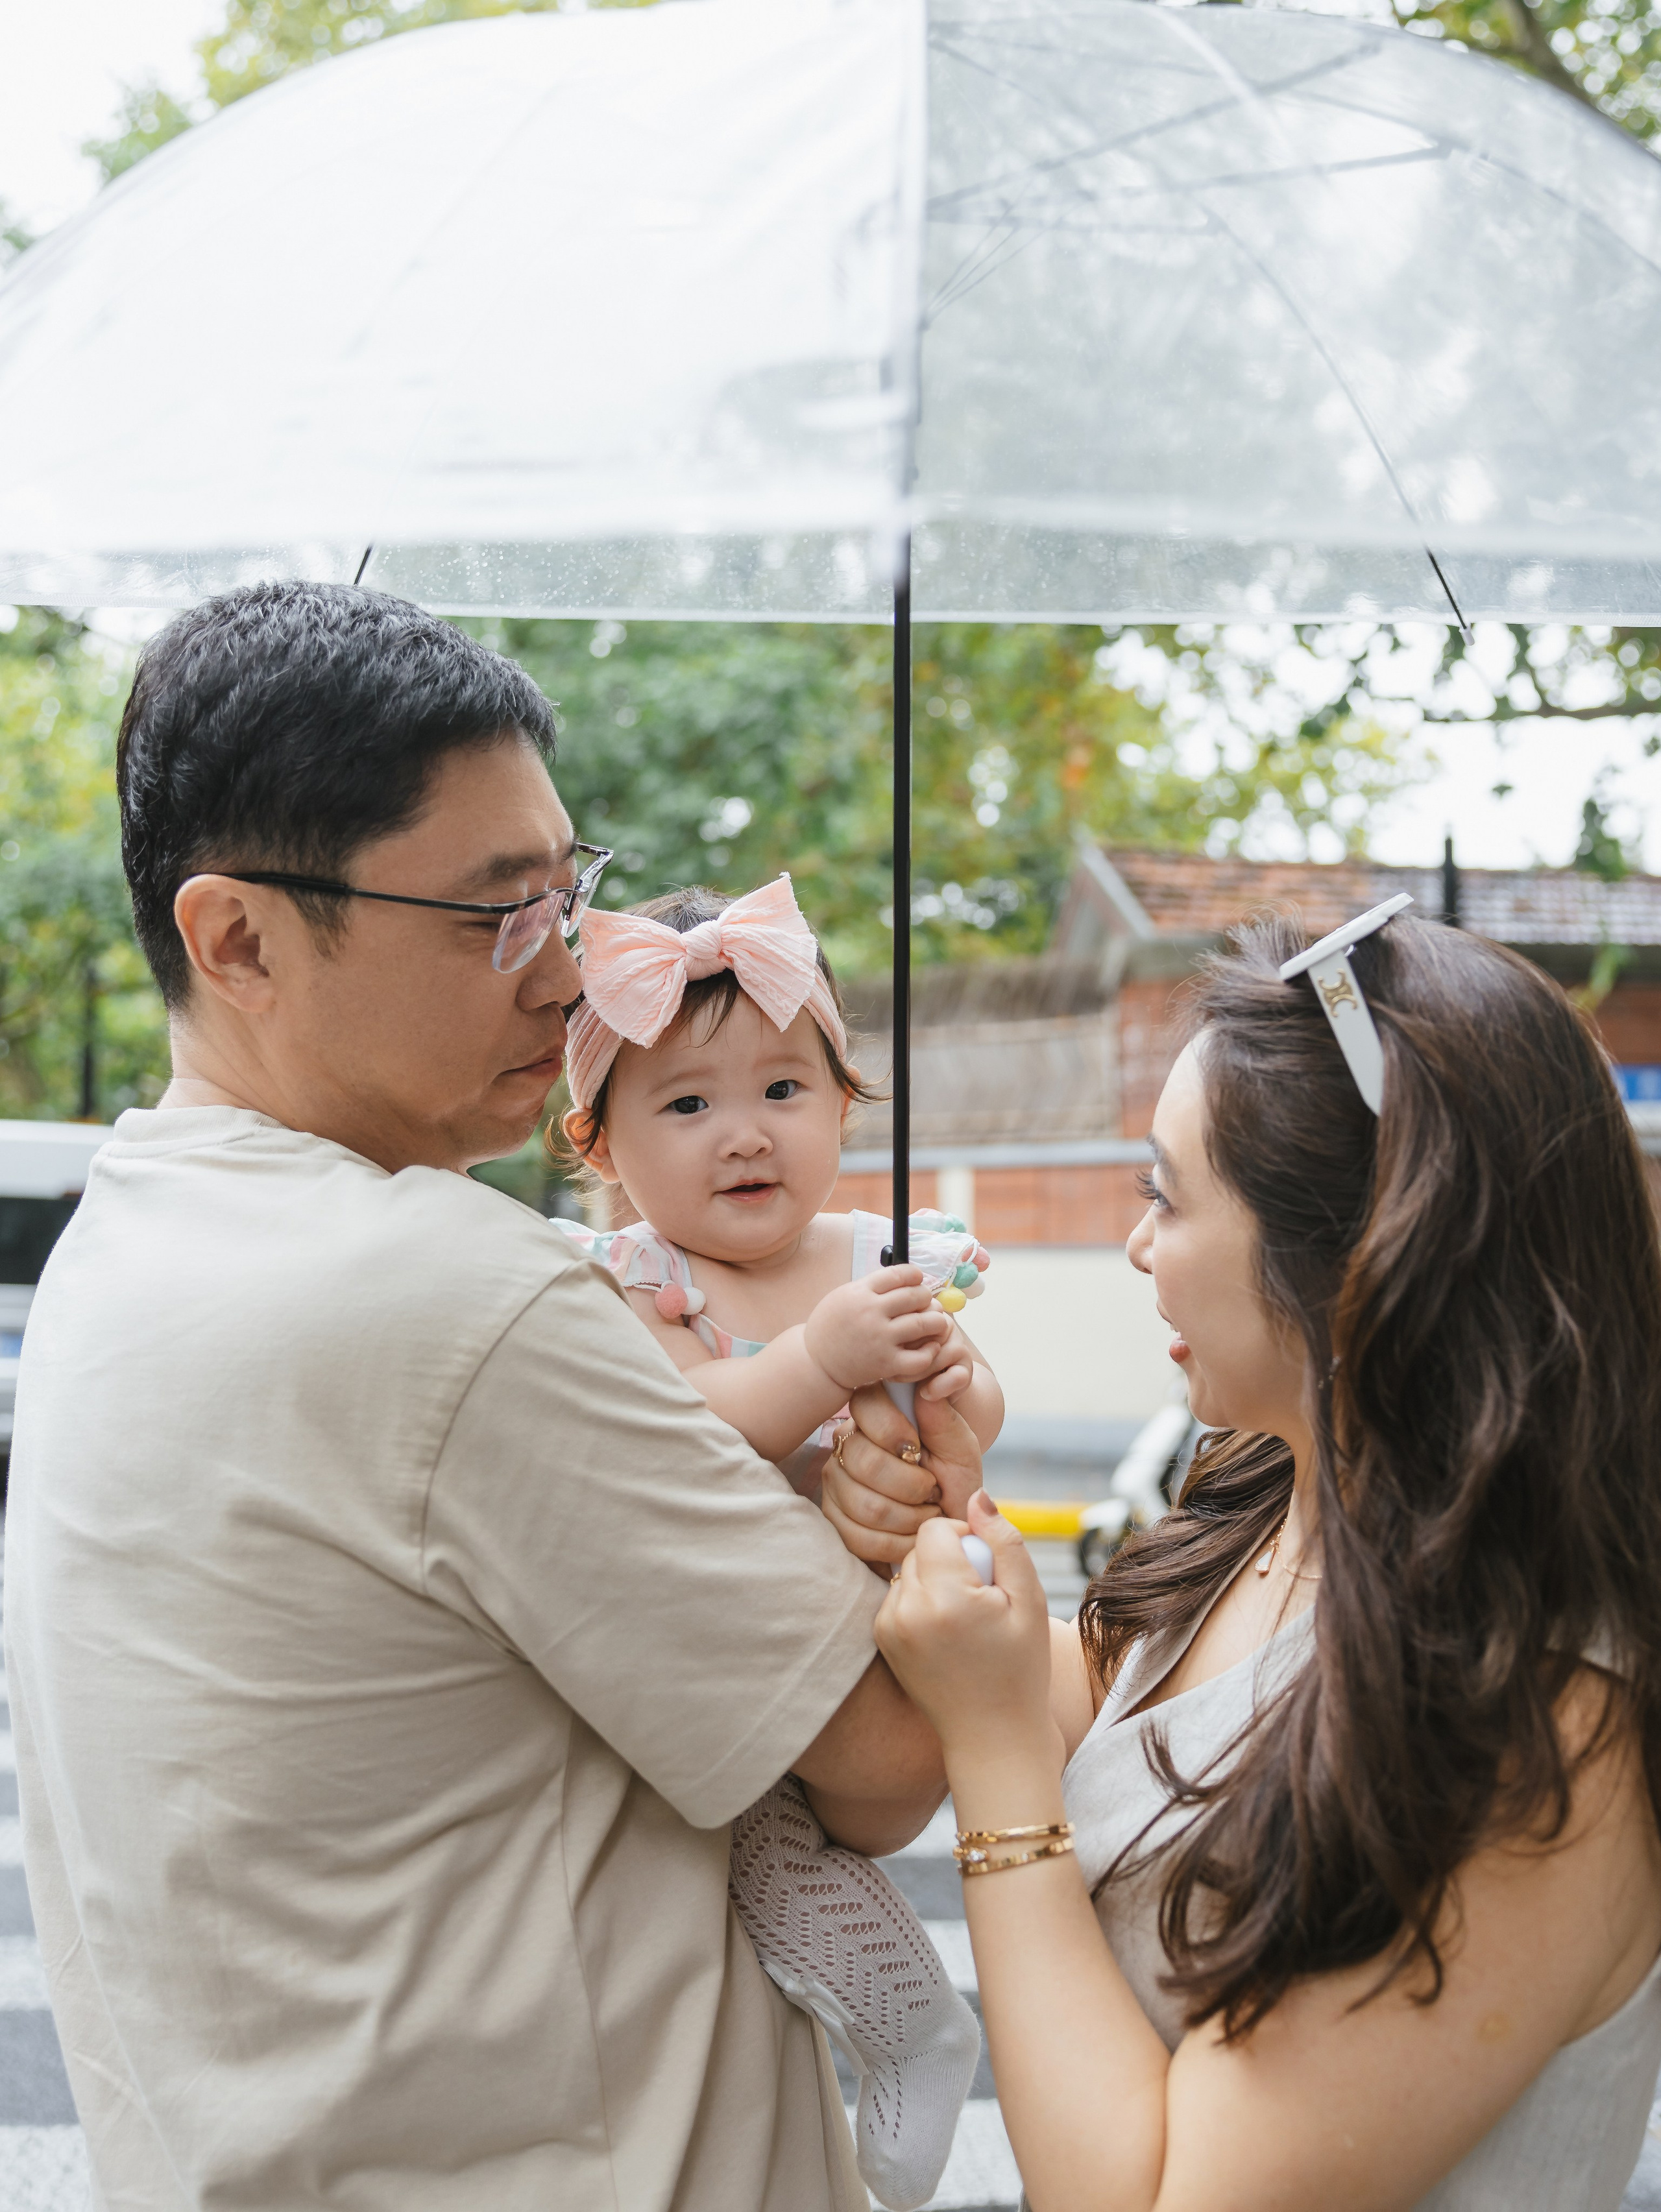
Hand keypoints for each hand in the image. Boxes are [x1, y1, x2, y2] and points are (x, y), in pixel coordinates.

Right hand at [802, 1266, 951, 1394]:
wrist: (817, 1363)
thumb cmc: (831, 1327)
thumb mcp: (843, 1296)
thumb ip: (870, 1287)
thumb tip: (903, 1276)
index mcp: (859, 1293)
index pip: (897, 1274)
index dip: (914, 1274)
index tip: (917, 1278)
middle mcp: (871, 1313)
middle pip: (914, 1296)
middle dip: (926, 1296)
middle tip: (926, 1301)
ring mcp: (880, 1339)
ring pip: (923, 1323)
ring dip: (936, 1320)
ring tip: (936, 1322)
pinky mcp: (886, 1364)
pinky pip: (920, 1357)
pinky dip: (930, 1351)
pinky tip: (930, 1347)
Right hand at [821, 1381, 983, 1564]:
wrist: (950, 1519)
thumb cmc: (953, 1477)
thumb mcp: (959, 1448)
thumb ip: (943, 1419)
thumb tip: (925, 1388)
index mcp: (875, 1413)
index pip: (865, 1405)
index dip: (895, 1432)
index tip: (920, 1451)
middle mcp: (846, 1443)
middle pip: (866, 1462)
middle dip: (913, 1485)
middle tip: (933, 1490)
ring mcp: (835, 1482)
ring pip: (866, 1505)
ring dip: (911, 1518)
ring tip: (927, 1513)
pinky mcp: (834, 1519)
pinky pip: (859, 1538)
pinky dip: (897, 1545)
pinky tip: (912, 1537)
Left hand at [875, 1493, 1053, 1763]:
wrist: (992, 1737)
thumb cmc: (1020, 1669)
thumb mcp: (1029, 1601)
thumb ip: (1004, 1540)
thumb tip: (976, 1495)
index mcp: (943, 1598)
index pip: (935, 1529)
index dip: (966, 1539)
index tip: (988, 1571)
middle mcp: (905, 1610)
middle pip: (920, 1547)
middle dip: (952, 1560)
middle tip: (982, 1600)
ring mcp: (888, 1626)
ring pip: (908, 1569)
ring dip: (935, 1579)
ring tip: (966, 1619)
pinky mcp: (881, 1638)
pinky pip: (900, 1594)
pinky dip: (921, 1601)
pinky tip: (947, 1633)